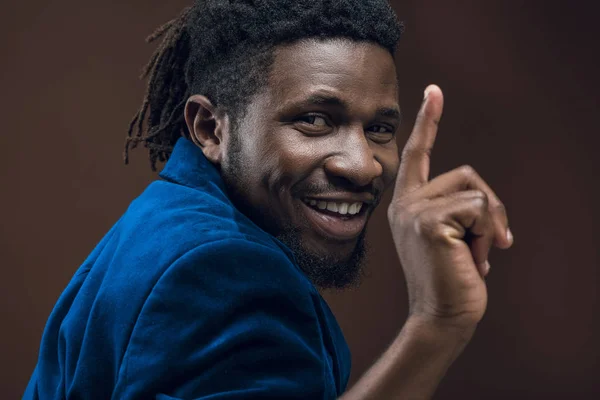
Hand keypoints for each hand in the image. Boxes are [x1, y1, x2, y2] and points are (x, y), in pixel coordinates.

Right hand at [388, 85, 512, 330]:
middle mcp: (406, 203)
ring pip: (476, 191)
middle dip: (489, 209)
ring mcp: (414, 210)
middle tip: (487, 244)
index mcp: (408, 204)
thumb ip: (456, 208)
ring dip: (489, 225)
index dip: (427, 121)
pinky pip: (479, 207)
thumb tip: (482, 200)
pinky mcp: (430, 221)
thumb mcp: (453, 235)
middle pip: (466, 175)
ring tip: (477, 254)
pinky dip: (488, 233)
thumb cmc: (452, 278)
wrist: (443, 315)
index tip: (434, 91)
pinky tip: (476, 258)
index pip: (418, 154)